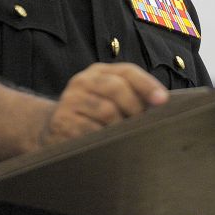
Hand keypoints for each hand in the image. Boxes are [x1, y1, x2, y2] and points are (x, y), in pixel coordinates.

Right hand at [38, 63, 167, 146]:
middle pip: (117, 88)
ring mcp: (69, 101)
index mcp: (98, 72)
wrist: (51, 129)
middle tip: (142, 124)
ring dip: (121, 126)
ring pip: (107, 111)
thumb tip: (162, 105)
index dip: (147, 85)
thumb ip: (132, 96)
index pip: (127, 71)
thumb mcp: (109, 98)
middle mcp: (82, 81)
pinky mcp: (62, 123)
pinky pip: (92, 131)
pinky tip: (106, 143)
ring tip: (123, 135)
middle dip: (135, 107)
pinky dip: (104, 139)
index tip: (163, 101)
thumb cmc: (91, 114)